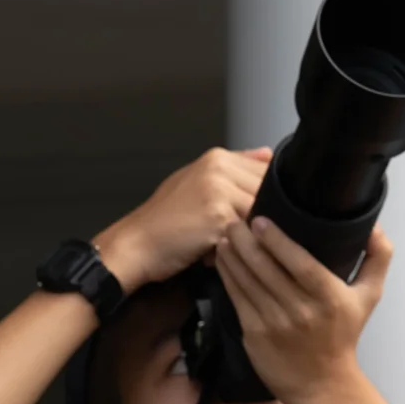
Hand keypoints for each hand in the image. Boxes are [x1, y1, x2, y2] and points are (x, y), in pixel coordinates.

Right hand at [92, 147, 271, 289]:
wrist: (137, 244)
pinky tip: (211, 249)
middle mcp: (219, 168)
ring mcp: (219, 190)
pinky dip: (235, 246)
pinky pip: (247, 232)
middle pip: (267, 193)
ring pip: (260, 213)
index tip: (243, 213)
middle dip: (257, 215)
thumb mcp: (196, 180)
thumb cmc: (163, 219)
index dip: (264, 198)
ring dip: (247, 232)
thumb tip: (267, 154)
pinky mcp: (218, 216)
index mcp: (217, 157)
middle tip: (228, 230)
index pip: (267, 172)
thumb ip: (235, 165)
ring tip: (219, 239)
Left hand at [212, 214, 390, 403]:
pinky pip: (237, 298)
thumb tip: (373, 225)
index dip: (277, 241)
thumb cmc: (343, 334)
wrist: (321, 384)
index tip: (260, 220)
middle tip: (234, 221)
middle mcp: (300, 310)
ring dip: (233, 256)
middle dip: (246, 241)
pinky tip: (222, 259)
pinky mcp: (254, 335)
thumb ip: (378, 257)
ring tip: (225, 234)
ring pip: (247, 282)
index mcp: (329, 297)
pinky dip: (228, 276)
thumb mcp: (369, 296)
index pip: (300, 263)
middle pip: (267, 269)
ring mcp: (274, 323)